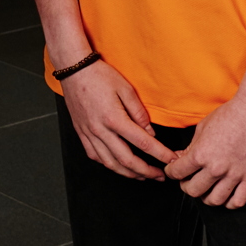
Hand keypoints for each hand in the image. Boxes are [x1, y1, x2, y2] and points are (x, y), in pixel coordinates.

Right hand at [60, 60, 172, 178]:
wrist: (74, 70)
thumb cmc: (99, 75)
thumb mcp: (125, 88)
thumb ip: (139, 112)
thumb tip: (149, 132)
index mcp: (114, 118)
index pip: (142, 143)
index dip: (160, 154)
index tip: (171, 161)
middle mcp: (100, 130)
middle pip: (126, 160)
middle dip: (146, 171)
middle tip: (159, 175)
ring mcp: (89, 133)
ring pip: (110, 163)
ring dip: (128, 173)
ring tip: (141, 175)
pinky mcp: (81, 133)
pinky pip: (95, 156)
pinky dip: (108, 164)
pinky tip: (117, 165)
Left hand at [165, 93, 245, 206]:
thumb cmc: (230, 114)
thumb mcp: (203, 127)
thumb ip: (191, 146)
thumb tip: (181, 157)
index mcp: (201, 153)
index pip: (178, 172)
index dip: (171, 172)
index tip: (173, 171)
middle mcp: (216, 167)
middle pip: (193, 190)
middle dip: (186, 186)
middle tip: (187, 181)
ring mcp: (235, 175)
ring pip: (215, 200)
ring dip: (206, 198)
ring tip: (206, 191)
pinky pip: (238, 201)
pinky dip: (229, 203)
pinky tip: (226, 196)